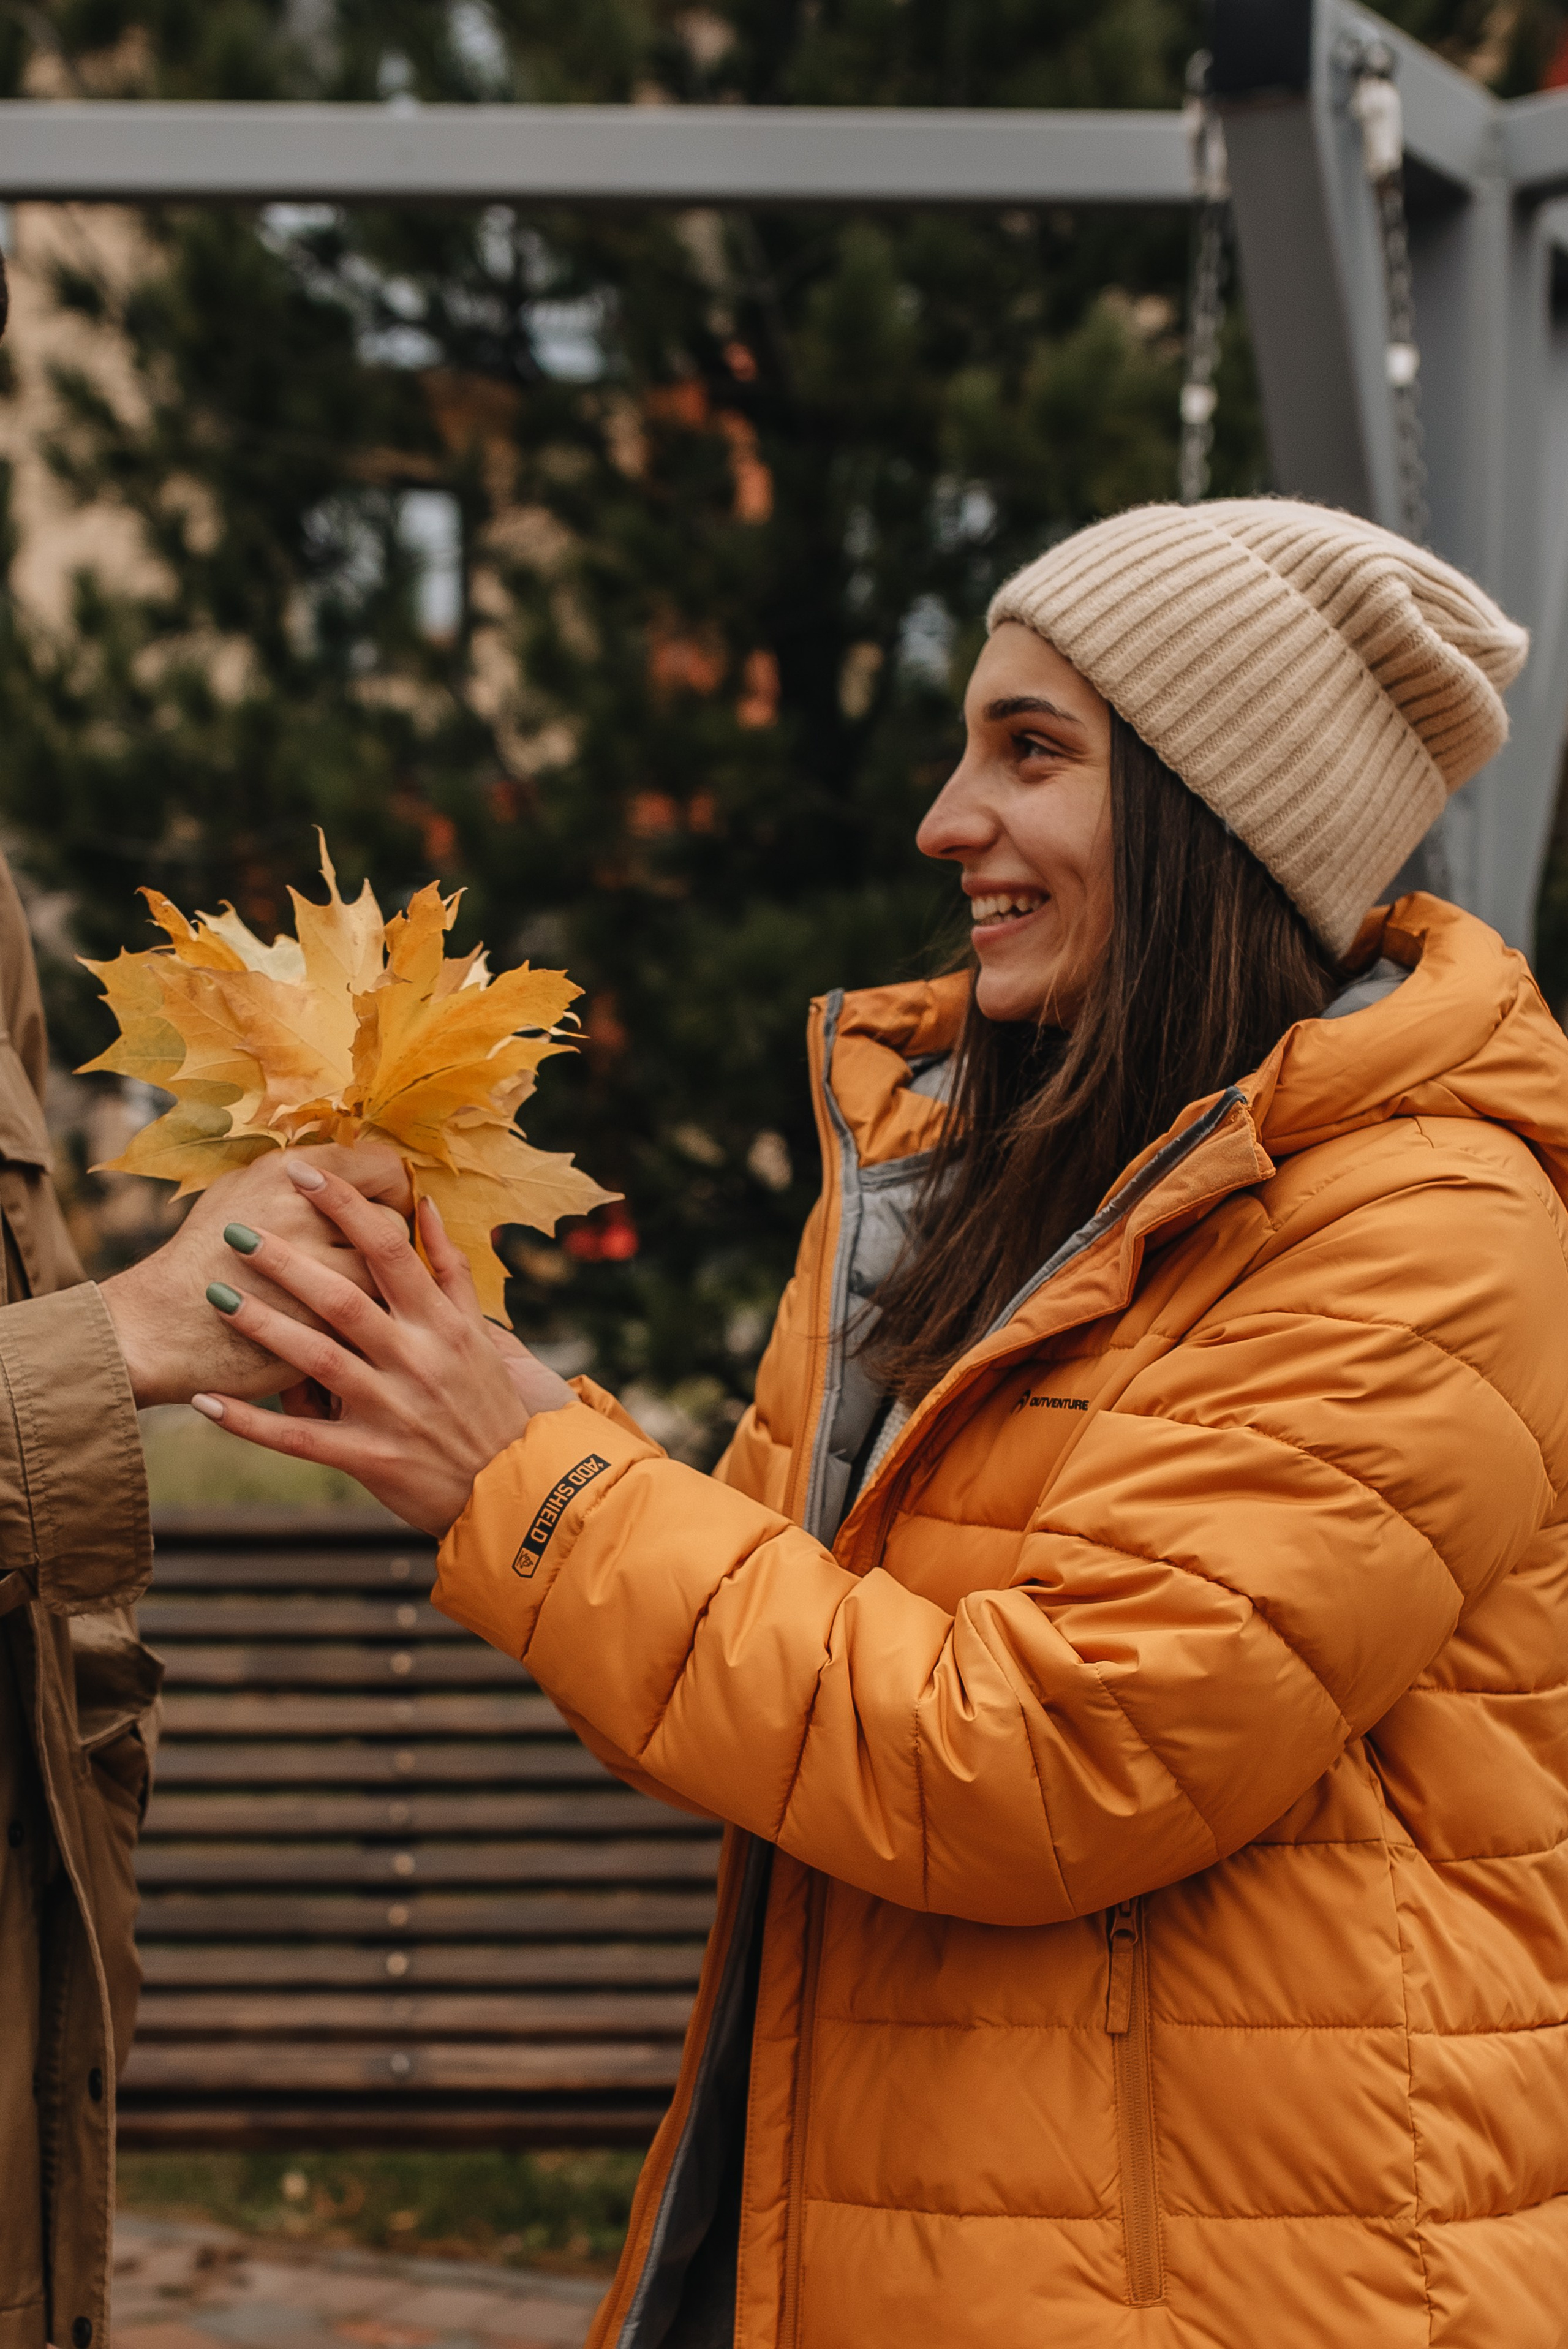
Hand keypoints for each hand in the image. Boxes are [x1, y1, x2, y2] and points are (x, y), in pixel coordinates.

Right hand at [99, 1141, 412, 1408]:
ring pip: (386, 1278)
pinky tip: (346, 1328)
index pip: (380, 1167)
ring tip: (363, 1299)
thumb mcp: (240, 1193)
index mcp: (286, 1173)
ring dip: (380, 1292)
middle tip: (376, 1262)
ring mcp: (310, 1273)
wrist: (157, 1328)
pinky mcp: (314, 1325)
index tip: (386, 1209)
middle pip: (390, 1224)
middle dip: (389, 1248)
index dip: (393, 1190)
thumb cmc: (199, 1258)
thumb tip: (351, 1174)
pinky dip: (364, 1327)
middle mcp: (302, 1213)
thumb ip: (297, 1181)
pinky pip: (367, 1322)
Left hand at [186, 1159, 575, 1535]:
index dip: (345, 1206)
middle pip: (343, 1296)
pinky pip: (300, 1438)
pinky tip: (206, 1403)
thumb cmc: (489, 1403)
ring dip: (262, 1326)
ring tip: (214, 1294)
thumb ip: (452, 1269)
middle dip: (288, 1260)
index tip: (301, 1171)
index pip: (390, 1249)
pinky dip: (252, 1423)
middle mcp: (415, 1359)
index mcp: (441, 1323)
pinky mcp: (369, 1456)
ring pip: (317, 1360)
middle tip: (236, 1228)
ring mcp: (390, 1409)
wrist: (509, 1488)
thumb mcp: (480, 1332)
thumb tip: (425, 1204)